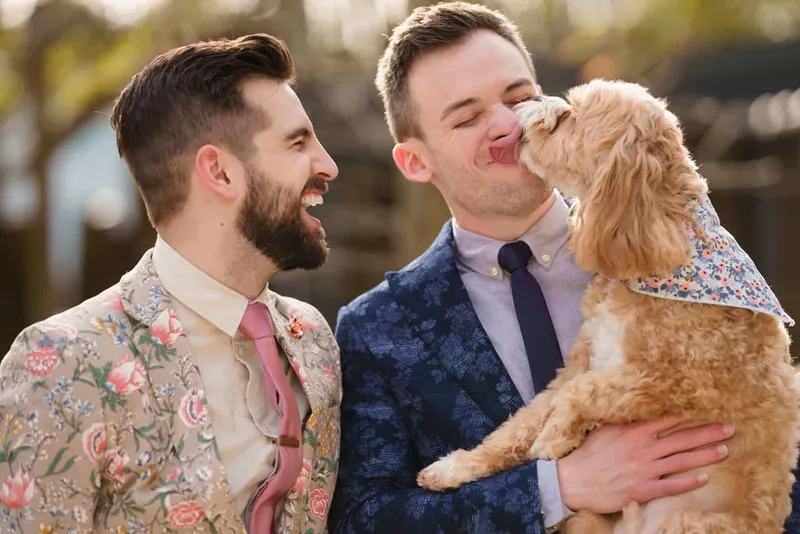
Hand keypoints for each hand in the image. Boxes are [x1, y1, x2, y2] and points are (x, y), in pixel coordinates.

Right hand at [556, 416, 733, 513]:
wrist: (574, 480)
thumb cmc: (587, 454)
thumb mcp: (604, 430)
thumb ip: (625, 422)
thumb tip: (637, 410)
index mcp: (633, 432)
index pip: (666, 420)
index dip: (687, 416)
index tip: (705, 411)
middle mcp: (643, 449)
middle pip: (682, 439)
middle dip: (707, 433)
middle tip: (728, 429)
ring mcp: (645, 470)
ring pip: (682, 461)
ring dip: (705, 455)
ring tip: (724, 450)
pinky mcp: (643, 490)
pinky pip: (671, 486)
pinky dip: (688, 482)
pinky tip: (703, 478)